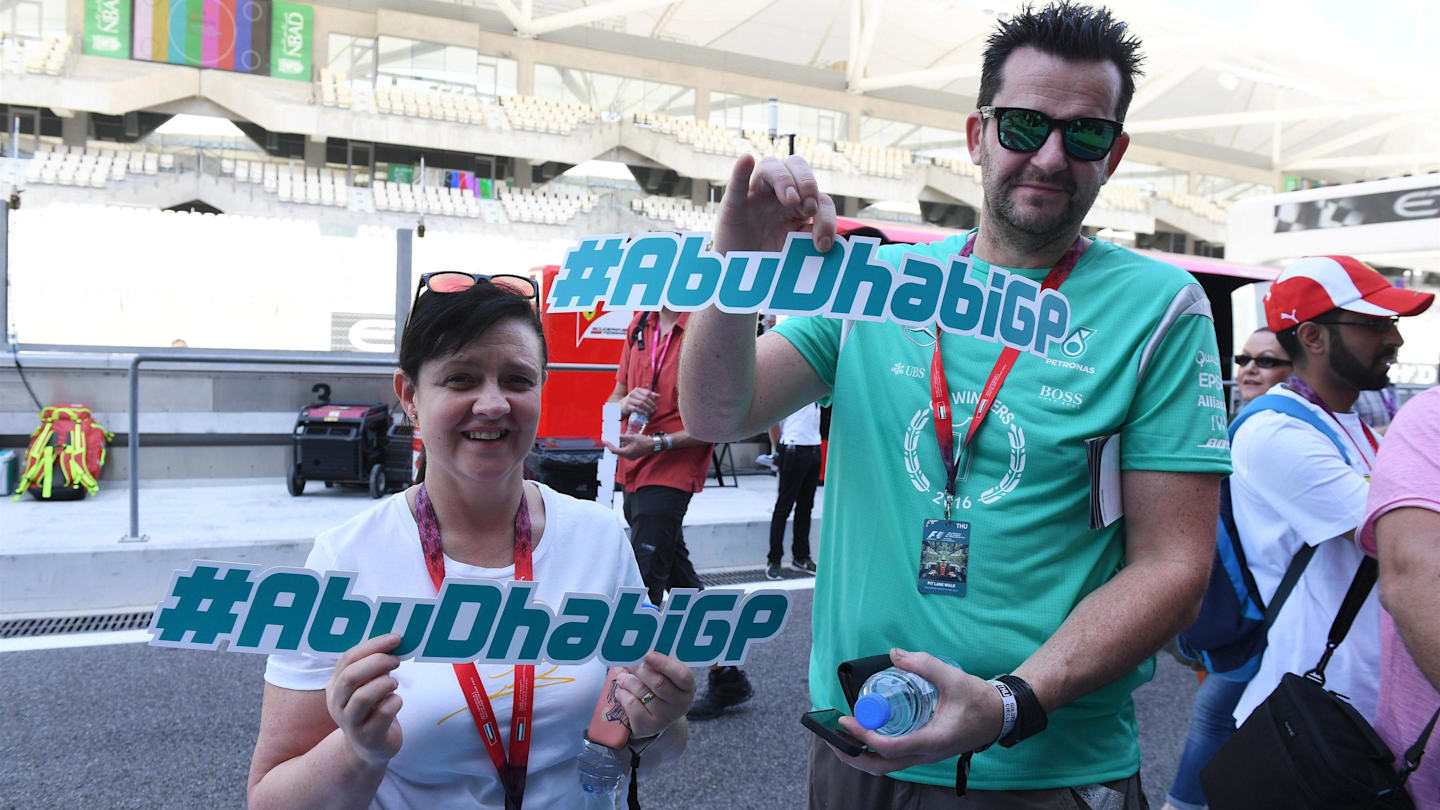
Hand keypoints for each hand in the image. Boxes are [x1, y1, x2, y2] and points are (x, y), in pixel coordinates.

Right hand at [326, 634, 404, 766]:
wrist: (370, 748)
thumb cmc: (372, 709)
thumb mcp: (367, 685)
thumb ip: (373, 666)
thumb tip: (394, 641)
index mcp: (334, 686)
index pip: (347, 659)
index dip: (372, 646)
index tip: (395, 638)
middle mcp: (337, 705)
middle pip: (351, 677)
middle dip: (378, 662)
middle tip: (396, 661)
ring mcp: (350, 724)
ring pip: (363, 696)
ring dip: (385, 683)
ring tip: (394, 684)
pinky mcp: (368, 738)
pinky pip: (383, 713)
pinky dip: (395, 702)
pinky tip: (395, 702)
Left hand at [605, 433, 653, 459]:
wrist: (653, 445)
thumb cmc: (644, 441)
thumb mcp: (632, 437)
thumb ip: (624, 437)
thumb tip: (618, 437)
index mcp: (627, 453)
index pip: (614, 450)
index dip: (609, 446)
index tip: (605, 441)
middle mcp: (628, 456)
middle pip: (617, 451)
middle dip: (614, 445)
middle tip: (610, 439)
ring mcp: (631, 457)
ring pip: (622, 451)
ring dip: (620, 445)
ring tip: (619, 438)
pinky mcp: (634, 455)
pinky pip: (626, 451)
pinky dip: (624, 446)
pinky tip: (625, 440)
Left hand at [612, 652, 696, 738]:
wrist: (661, 716)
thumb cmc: (664, 686)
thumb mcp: (668, 675)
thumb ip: (660, 663)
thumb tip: (640, 649)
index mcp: (688, 686)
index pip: (681, 675)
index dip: (663, 664)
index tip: (647, 655)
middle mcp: (681, 703)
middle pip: (659, 683)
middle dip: (640, 670)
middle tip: (628, 663)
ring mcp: (666, 717)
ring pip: (642, 692)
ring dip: (628, 681)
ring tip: (623, 677)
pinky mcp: (650, 725)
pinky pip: (632, 705)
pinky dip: (623, 694)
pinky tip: (621, 691)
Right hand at [622, 388, 658, 418]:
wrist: (621, 405)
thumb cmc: (633, 400)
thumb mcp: (640, 396)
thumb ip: (649, 395)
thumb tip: (659, 395)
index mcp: (637, 390)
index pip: (647, 393)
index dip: (653, 398)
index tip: (656, 403)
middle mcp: (633, 393)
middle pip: (645, 398)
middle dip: (652, 404)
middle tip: (655, 408)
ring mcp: (629, 399)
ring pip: (641, 403)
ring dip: (648, 408)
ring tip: (651, 411)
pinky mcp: (627, 406)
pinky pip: (636, 409)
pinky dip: (642, 411)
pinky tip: (646, 413)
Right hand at [714, 154, 836, 254]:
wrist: (739, 278)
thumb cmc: (769, 262)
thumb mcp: (794, 254)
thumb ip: (809, 242)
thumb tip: (824, 241)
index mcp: (799, 206)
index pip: (821, 198)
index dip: (827, 218)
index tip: (822, 244)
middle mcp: (778, 194)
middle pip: (797, 166)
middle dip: (808, 185)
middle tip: (808, 210)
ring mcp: (755, 196)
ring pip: (771, 166)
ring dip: (784, 179)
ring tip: (791, 200)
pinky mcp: (733, 205)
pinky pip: (737, 182)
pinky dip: (741, 170)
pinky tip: (746, 159)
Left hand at [834, 649, 1002, 774]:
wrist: (999, 715)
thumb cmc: (977, 700)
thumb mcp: (952, 677)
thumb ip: (923, 664)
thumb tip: (894, 654)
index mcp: (933, 740)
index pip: (890, 747)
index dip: (863, 736)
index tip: (846, 720)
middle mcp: (926, 754)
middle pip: (881, 766)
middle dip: (852, 756)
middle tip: (832, 737)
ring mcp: (924, 756)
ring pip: (887, 766)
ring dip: (861, 755)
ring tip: (842, 736)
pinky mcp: (924, 752)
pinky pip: (894, 758)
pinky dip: (874, 750)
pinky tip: (864, 734)